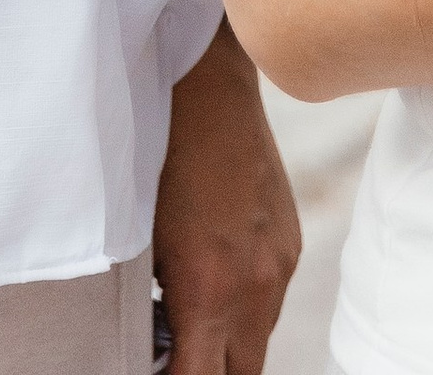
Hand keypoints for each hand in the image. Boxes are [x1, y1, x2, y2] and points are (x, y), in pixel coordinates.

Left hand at [151, 20, 298, 374]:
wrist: (209, 86)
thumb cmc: (158, 155)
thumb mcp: (141, 239)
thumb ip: (153, 304)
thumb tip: (153, 342)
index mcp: (209, 291)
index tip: (159, 369)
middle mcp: (255, 287)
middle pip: (241, 374)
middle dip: (210, 372)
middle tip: (176, 353)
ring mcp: (280, 264)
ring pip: (260, 338)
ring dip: (230, 342)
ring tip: (190, 318)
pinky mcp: (292, 242)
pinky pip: (273, 298)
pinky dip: (247, 305)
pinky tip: (216, 278)